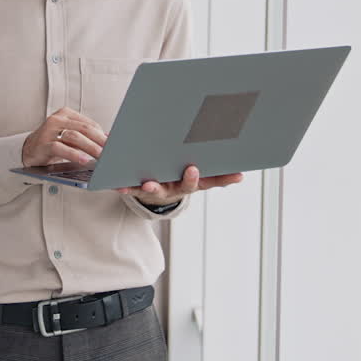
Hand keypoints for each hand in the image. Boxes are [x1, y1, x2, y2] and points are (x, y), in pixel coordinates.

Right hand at [21, 107, 107, 167]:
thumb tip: (108, 142)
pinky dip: (74, 154)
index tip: (115, 145)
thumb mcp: (69, 137)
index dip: (103, 134)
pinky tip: (84, 160)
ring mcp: (49, 130)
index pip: (89, 123)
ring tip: (101, 156)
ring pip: (74, 136)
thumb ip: (85, 138)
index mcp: (66, 114)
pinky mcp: (43, 143)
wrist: (28, 150)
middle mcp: (57, 119)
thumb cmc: (52, 144)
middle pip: (84, 128)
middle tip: (111, 151)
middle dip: (100, 141)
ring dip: (90, 147)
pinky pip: (60, 148)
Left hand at [115, 165, 243, 205]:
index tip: (223, 172)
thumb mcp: (198, 177)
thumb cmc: (176, 177)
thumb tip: (241, 174)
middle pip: (185, 185)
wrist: (152, 191)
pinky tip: (118, 184)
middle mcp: (176, 188)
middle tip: (193, 169)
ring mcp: (158, 190)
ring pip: (155, 189)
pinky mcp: (138, 190)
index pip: (208, 181)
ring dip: (151, 186)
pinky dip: (124, 187)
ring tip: (148, 183)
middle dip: (189, 179)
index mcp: (190, 182)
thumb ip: (217, 176)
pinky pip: (131, 189)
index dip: (216, 178)